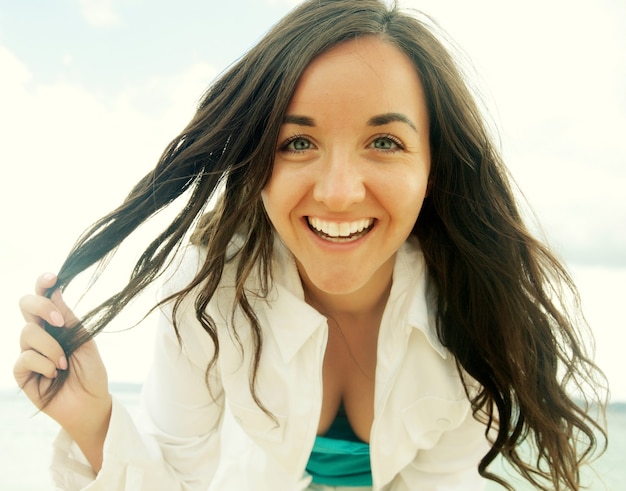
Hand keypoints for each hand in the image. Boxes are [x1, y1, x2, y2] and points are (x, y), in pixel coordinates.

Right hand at [14, 272, 111, 471]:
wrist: (91, 404)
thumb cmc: (91, 372)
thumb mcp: (84, 341)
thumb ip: (68, 319)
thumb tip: (56, 292)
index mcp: (56, 324)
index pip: (44, 297)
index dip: (43, 284)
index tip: (52, 277)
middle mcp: (39, 334)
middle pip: (25, 305)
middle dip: (40, 306)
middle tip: (58, 320)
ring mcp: (28, 352)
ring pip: (27, 333)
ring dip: (50, 346)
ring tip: (64, 362)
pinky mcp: (22, 373)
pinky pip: (25, 358)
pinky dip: (43, 364)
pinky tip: (55, 374)